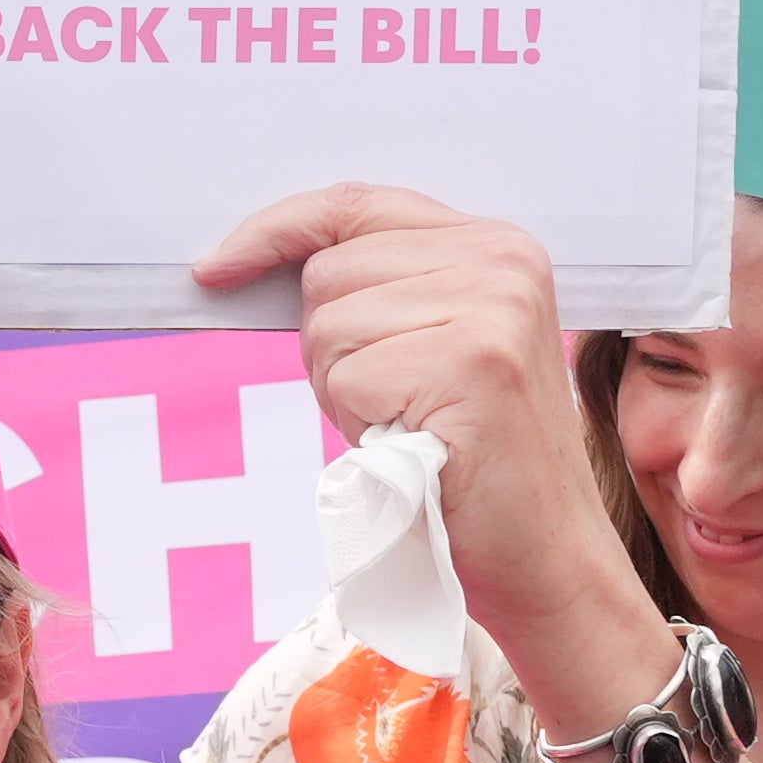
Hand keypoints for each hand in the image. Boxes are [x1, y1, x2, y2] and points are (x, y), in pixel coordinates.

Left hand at [194, 186, 653, 695]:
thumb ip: (379, 291)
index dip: (276, 229)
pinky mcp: (472, 360)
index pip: (357, 204)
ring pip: (329, 324)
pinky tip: (414, 445)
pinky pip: (347, 377)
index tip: (216, 266)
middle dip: (331, 348)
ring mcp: (492, 306)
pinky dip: (360, 423)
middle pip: (328, 271)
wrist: (546, 558)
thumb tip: (248, 260)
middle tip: (393, 405)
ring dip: (345, 390)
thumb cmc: (472, 464)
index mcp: (496, 245)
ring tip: (409, 426)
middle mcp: (501, 259)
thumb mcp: (433, 348)